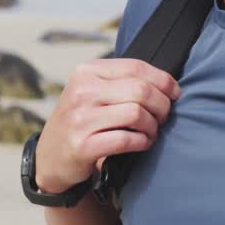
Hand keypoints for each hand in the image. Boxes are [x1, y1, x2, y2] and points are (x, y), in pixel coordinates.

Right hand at [35, 58, 179, 192]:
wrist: (50, 156)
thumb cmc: (82, 120)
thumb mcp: (93, 92)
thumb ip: (122, 82)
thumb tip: (168, 84)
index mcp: (87, 72)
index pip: (136, 67)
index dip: (163, 80)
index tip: (174, 93)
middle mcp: (81, 92)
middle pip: (140, 90)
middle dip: (161, 105)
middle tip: (164, 117)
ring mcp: (80, 119)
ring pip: (136, 114)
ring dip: (153, 126)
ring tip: (151, 132)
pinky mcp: (82, 146)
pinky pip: (126, 140)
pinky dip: (142, 142)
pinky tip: (142, 143)